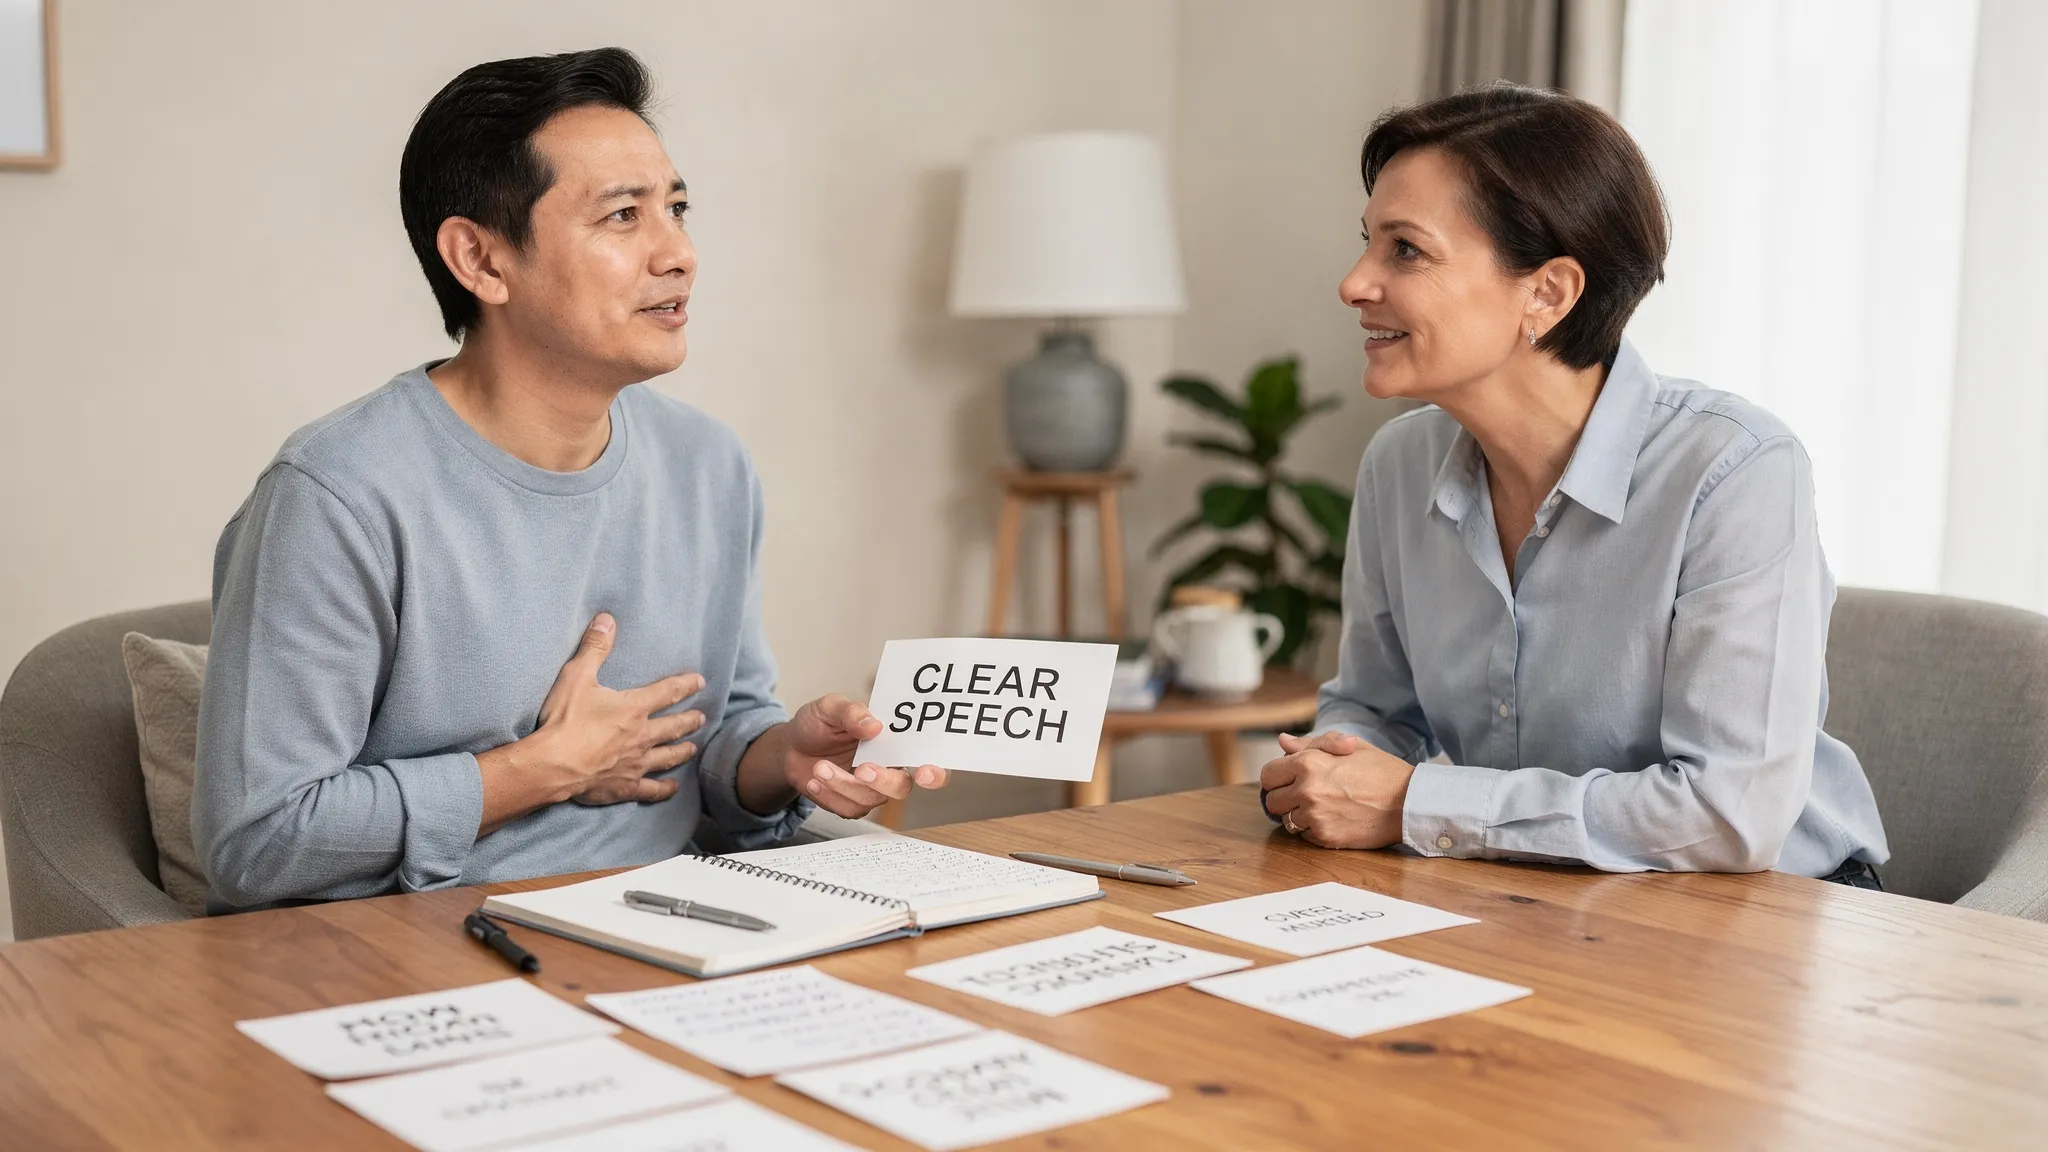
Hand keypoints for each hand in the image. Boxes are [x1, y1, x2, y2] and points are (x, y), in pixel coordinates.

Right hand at [478, 613, 706, 830]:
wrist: (553, 765)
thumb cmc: (564, 720)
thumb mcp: (577, 676)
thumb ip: (595, 647)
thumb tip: (607, 619)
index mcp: (633, 708)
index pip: (667, 692)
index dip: (685, 685)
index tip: (700, 682)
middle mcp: (641, 736)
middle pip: (674, 726)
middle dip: (689, 720)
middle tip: (702, 718)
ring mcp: (636, 763)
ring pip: (668, 756)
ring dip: (682, 750)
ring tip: (693, 747)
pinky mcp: (625, 786)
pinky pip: (651, 790)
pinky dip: (664, 789)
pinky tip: (673, 788)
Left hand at [769, 694, 948, 819]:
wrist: (790, 746)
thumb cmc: (818, 723)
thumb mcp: (829, 707)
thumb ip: (851, 712)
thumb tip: (873, 725)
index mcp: (893, 742)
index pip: (925, 759)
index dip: (935, 771)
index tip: (925, 772)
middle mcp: (888, 767)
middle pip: (902, 787)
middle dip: (884, 781)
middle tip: (863, 769)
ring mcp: (870, 789)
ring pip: (871, 800)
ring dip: (844, 785)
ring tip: (820, 767)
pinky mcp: (851, 804)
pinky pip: (848, 809)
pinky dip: (830, 795)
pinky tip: (815, 781)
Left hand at [1258, 731, 1415, 848]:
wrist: (1408, 801)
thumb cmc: (1381, 770)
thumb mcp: (1349, 747)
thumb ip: (1311, 744)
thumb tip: (1283, 741)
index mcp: (1307, 764)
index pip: (1268, 775)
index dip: (1277, 777)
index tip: (1289, 780)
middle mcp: (1306, 791)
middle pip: (1272, 801)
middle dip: (1285, 797)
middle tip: (1306, 795)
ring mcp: (1315, 817)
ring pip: (1287, 821)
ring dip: (1300, 815)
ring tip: (1324, 807)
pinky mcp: (1326, 838)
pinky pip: (1305, 836)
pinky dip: (1314, 830)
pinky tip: (1335, 819)